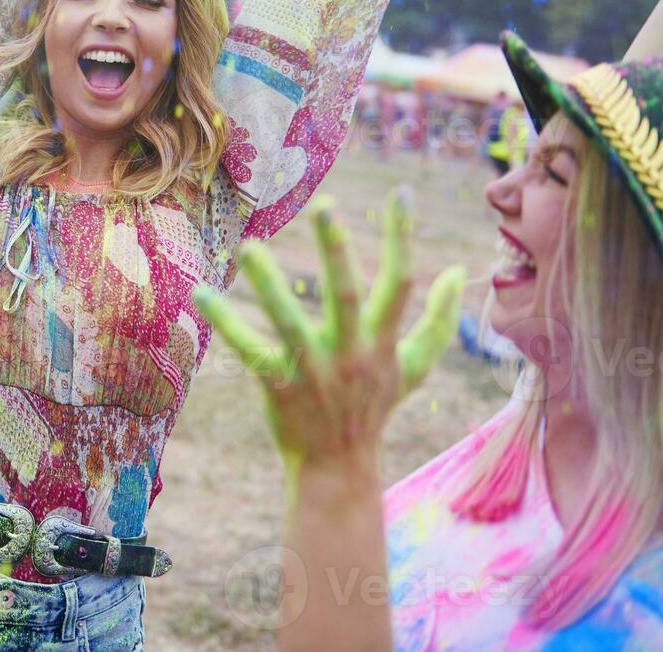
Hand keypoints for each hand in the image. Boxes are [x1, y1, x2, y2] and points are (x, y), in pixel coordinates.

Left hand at [193, 190, 464, 474]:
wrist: (339, 468)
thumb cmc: (374, 408)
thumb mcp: (415, 368)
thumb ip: (440, 321)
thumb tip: (460, 272)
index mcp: (381, 342)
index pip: (399, 282)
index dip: (402, 238)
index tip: (402, 193)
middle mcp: (350, 353)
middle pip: (345, 295)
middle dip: (336, 251)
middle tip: (324, 205)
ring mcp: (312, 370)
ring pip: (289, 322)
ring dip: (269, 285)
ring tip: (249, 248)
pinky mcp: (278, 386)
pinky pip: (249, 350)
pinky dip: (226, 323)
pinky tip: (202, 294)